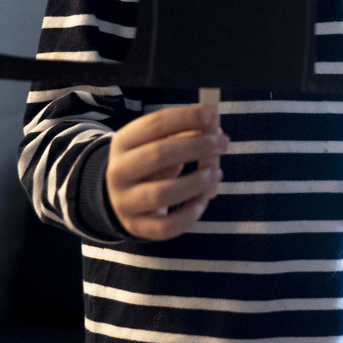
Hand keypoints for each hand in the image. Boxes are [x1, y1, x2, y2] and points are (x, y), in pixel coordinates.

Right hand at [106, 104, 227, 239]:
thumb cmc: (151, 162)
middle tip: (223, 143)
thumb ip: (185, 132)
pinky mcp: (137, 227)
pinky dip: (189, 215)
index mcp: (123, 142)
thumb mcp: (158, 142)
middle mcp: (119, 172)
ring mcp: (125, 202)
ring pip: (161, 193)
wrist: (121, 196)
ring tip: (216, 174)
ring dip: (195, 182)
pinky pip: (165, 227)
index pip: (155, 124)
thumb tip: (214, 128)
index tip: (213, 115)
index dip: (186, 117)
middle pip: (158, 155)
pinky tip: (203, 201)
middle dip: (196, 146)